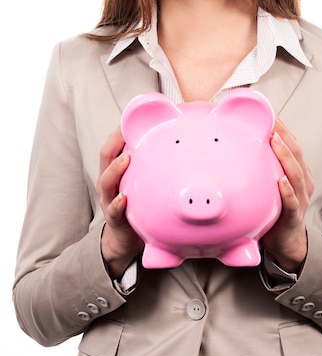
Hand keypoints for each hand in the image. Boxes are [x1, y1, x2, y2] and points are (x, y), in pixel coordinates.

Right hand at [96, 127, 143, 278]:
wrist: (126, 238)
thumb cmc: (138, 203)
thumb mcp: (143, 180)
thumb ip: (154, 164)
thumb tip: (182, 142)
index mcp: (116, 169)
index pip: (114, 144)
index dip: (120, 130)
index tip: (130, 116)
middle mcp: (109, 181)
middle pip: (105, 157)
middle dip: (114, 142)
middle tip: (126, 131)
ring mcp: (109, 199)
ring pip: (106, 181)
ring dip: (115, 169)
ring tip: (126, 159)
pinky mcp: (115, 218)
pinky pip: (114, 210)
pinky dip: (117, 204)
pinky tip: (124, 198)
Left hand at [261, 118, 314, 273]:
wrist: (285, 241)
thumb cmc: (274, 208)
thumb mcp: (267, 183)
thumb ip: (258, 165)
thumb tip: (231, 145)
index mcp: (296, 170)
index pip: (291, 143)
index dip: (281, 127)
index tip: (268, 111)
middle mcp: (301, 180)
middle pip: (296, 152)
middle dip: (283, 134)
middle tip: (270, 119)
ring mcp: (300, 198)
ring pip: (296, 173)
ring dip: (286, 156)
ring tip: (275, 141)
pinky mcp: (294, 216)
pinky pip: (292, 202)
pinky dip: (287, 191)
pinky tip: (280, 181)